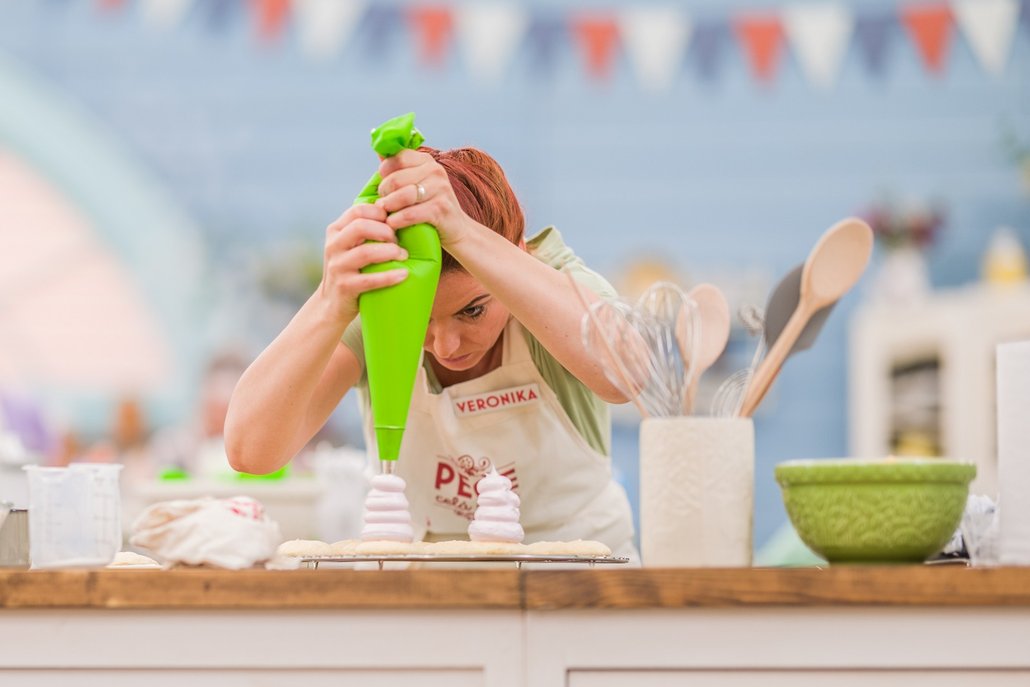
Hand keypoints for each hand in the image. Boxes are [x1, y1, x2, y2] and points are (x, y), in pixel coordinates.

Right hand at [319, 203, 408, 321]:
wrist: (331, 304)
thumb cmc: (351, 270)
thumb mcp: (351, 246)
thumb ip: (365, 230)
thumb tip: (397, 212)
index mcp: (336, 231)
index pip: (358, 210)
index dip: (381, 213)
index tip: (395, 223)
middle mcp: (333, 246)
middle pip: (361, 226)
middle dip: (386, 231)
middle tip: (399, 242)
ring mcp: (337, 266)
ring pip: (365, 252)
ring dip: (390, 252)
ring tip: (404, 256)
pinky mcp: (345, 287)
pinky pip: (370, 280)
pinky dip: (389, 276)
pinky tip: (404, 274)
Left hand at [375, 149, 471, 249]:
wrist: (456, 228)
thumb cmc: (430, 204)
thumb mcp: (417, 182)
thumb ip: (399, 168)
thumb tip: (380, 151)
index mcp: (426, 160)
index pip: (396, 158)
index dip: (384, 173)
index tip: (384, 186)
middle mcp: (435, 170)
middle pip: (396, 179)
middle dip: (383, 193)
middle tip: (382, 204)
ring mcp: (440, 189)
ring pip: (403, 195)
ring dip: (389, 207)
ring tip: (385, 214)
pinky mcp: (441, 208)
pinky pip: (411, 213)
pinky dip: (398, 220)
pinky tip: (393, 224)